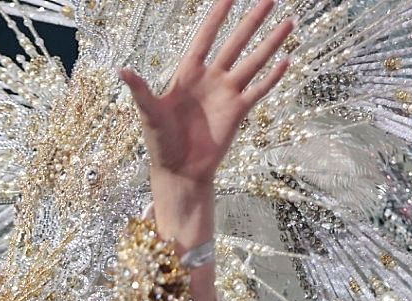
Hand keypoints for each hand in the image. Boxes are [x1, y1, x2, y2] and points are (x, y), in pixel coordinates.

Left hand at [120, 0, 292, 241]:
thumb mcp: (150, 115)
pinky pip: (259, 90)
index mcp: (188, 74)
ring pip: (253, 61)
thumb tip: (121, 70)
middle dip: (252, 20)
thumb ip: (141, 91)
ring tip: (289, 21)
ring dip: (271, 43)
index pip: (205, 37)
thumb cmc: (161, 144)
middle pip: (235, 42)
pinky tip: (287, 60)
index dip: (217, 16)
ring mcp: (227, 94)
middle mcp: (211, 79)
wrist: (180, 172)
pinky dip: (273, 77)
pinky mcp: (238, 112)